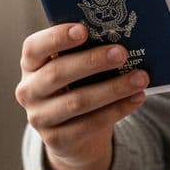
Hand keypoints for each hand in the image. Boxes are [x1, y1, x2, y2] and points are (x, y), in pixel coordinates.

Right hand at [15, 22, 149, 169]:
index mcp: (30, 64)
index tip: (83, 30)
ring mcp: (40, 118)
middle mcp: (28, 90)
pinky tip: (137, 98)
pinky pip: (90, 124)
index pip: (34, 48)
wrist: (74, 136)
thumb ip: (87, 52)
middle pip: (57, 73)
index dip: (57, 37)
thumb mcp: (76, 69)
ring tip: (140, 77)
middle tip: (122, 52)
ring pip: (77, 101)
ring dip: (113, 88)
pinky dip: (117, 109)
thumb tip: (120, 36)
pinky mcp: (57, 139)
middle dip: (92, 61)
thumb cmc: (78, 87)